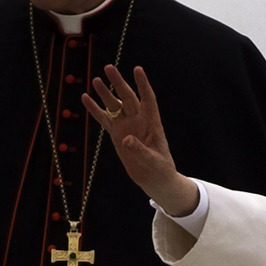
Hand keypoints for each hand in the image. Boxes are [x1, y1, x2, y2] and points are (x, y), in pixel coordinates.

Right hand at [82, 65, 198, 215]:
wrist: (154, 178)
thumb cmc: (160, 169)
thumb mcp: (153, 161)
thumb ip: (140, 150)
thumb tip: (126, 139)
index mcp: (152, 124)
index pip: (148, 99)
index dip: (143, 85)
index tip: (137, 69)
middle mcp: (139, 121)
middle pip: (128, 97)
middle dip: (119, 83)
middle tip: (109, 68)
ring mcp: (127, 126)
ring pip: (115, 105)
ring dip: (106, 93)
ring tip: (96, 79)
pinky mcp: (116, 134)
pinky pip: (104, 118)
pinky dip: (95, 109)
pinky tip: (85, 97)